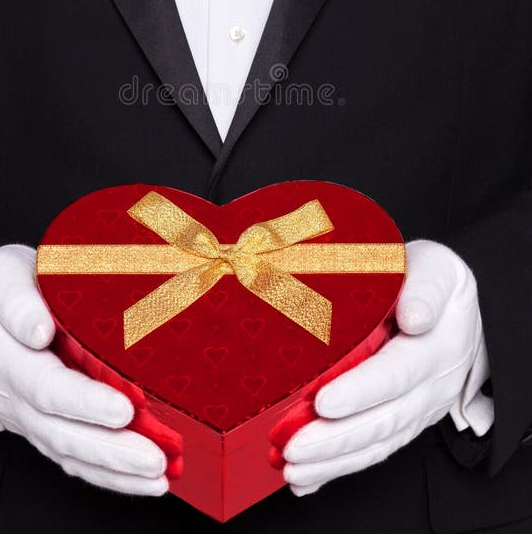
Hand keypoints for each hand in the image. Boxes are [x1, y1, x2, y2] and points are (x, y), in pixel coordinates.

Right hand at [0, 244, 167, 495]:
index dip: (85, 403)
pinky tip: (140, 477)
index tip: (123, 409)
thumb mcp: (1, 276)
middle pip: (60, 433)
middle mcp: (13, 397)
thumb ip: (18, 302)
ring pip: (68, 453)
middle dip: (110, 450)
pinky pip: (71, 457)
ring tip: (156, 474)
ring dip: (113, 470)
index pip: (46, 388)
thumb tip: (38, 329)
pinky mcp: (41, 425)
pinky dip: (106, 473)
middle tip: (153, 457)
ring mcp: (26, 417)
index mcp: (3, 357)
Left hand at [283, 240, 486, 495]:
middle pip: (383, 420)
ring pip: (376, 445)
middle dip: (335, 438)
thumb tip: (414, 317)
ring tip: (293, 467)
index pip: (397, 374)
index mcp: (436, 347)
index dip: (360, 391)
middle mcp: (429, 388)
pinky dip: (337, 469)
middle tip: (293, 447)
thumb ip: (426, 288)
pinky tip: (306, 479)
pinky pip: (371, 452)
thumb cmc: (433, 284)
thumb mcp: (438, 270)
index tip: (324, 401)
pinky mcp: (400, 423)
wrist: (456, 311)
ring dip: (332, 461)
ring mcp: (416, 411)